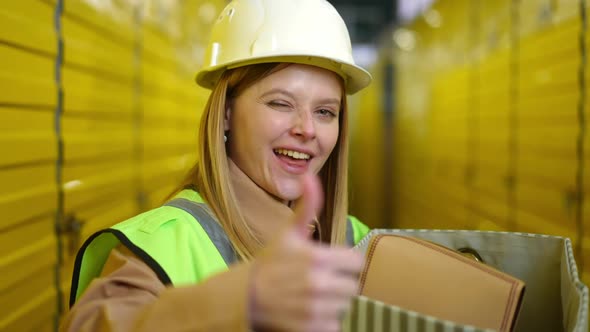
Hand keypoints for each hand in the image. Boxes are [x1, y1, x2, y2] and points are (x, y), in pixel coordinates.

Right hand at [249, 174, 363, 331]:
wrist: (244, 297)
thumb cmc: (269, 263)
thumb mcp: (288, 233)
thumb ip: (307, 206)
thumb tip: (310, 176)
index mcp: (318, 257)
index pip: (357, 262)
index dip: (346, 262)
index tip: (332, 264)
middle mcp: (319, 283)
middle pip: (352, 286)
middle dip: (339, 283)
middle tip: (318, 281)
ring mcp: (315, 308)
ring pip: (344, 306)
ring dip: (332, 303)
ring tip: (311, 296)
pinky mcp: (311, 328)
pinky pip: (334, 326)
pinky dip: (324, 322)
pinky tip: (307, 312)